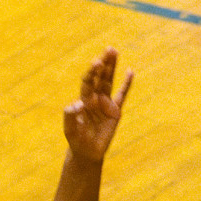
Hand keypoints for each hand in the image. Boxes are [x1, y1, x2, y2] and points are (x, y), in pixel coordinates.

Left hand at [64, 47, 133, 161]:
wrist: (87, 151)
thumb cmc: (76, 139)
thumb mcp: (70, 129)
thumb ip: (70, 116)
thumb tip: (77, 103)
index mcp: (83, 100)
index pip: (88, 82)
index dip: (92, 72)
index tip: (96, 62)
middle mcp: (94, 98)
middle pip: (99, 77)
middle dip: (104, 63)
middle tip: (109, 49)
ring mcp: (105, 103)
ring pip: (109, 82)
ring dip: (112, 68)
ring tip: (115, 52)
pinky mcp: (115, 111)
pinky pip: (122, 95)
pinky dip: (127, 84)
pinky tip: (130, 72)